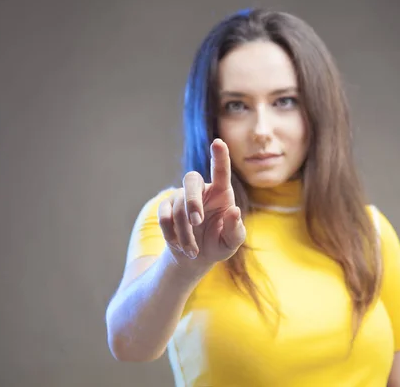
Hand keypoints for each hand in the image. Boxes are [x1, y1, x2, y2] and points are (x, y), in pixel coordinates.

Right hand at [158, 139, 245, 265]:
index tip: (218, 142)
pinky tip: (180, 245)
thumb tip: (234, 211)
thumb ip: (235, 229)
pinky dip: (172, 235)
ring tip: (193, 251)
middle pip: (190, 180)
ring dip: (185, 233)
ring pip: (177, 207)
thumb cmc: (218, 244)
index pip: (220, 171)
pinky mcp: (166, 207)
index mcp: (221, 192)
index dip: (219, 156)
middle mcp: (201, 190)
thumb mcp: (231, 242)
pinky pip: (164, 217)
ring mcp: (181, 196)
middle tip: (197, 222)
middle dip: (192, 201)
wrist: (195, 256)